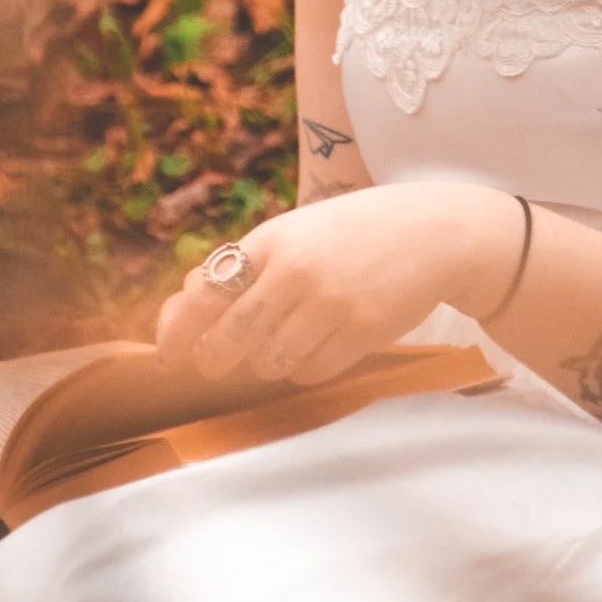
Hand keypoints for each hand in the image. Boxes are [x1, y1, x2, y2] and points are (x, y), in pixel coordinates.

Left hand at [155, 182, 518, 386]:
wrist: (433, 231)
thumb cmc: (357, 230)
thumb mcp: (300, 230)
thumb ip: (249, 263)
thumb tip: (186, 299)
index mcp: (274, 239)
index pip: (207, 291)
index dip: (178, 330)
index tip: (168, 355)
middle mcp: (296, 270)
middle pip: (231, 338)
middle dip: (215, 359)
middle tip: (213, 364)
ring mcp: (330, 302)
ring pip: (271, 361)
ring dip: (269, 360)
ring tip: (287, 338)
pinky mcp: (361, 331)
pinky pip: (311, 371)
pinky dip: (307, 367)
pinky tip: (323, 342)